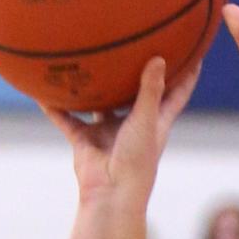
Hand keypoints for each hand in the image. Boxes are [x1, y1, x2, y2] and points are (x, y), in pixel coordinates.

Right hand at [39, 57, 200, 204]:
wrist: (111, 194)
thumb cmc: (136, 162)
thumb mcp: (145, 121)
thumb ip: (150, 90)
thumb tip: (159, 58)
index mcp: (155, 122)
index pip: (176, 94)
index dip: (187, 75)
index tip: (195, 52)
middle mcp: (132, 125)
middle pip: (136, 95)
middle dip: (135, 74)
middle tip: (135, 43)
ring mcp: (108, 134)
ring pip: (99, 105)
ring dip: (92, 89)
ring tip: (84, 61)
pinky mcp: (85, 142)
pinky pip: (67, 120)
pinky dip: (56, 108)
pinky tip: (43, 90)